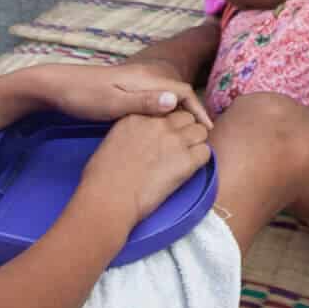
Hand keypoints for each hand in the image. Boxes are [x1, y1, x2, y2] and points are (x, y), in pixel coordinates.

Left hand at [42, 61, 210, 129]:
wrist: (57, 87)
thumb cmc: (84, 96)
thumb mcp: (113, 102)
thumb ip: (144, 102)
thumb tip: (176, 100)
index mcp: (146, 79)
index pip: (183, 91)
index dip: (199, 110)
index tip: (208, 130)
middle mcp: (145, 78)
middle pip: (179, 93)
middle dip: (193, 112)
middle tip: (203, 136)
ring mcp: (135, 83)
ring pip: (168, 96)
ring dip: (181, 113)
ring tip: (188, 134)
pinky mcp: (127, 90)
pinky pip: (156, 100)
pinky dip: (166, 113)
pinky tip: (163, 127)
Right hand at [80, 107, 212, 221]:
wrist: (108, 197)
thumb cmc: (102, 177)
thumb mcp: (112, 141)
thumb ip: (132, 132)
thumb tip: (141, 140)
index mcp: (138, 116)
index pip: (166, 109)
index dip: (169, 123)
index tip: (166, 135)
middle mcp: (158, 124)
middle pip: (186, 117)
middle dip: (186, 129)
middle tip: (180, 146)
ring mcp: (174, 141)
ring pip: (201, 131)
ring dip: (196, 142)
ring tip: (187, 157)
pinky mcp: (186, 161)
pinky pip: (206, 152)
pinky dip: (201, 159)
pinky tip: (190, 168)